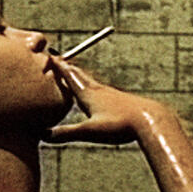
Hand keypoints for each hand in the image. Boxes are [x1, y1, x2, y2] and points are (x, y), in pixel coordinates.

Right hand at [43, 57, 173, 144]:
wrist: (150, 120)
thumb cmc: (119, 124)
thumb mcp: (90, 132)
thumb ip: (66, 133)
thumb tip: (43, 136)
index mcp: (88, 94)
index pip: (69, 75)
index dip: (58, 66)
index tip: (49, 55)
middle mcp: (98, 90)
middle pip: (79, 75)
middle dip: (66, 67)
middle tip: (57, 59)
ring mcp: (110, 94)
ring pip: (90, 81)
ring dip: (79, 76)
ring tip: (73, 73)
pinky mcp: (119, 100)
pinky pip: (100, 90)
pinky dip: (91, 87)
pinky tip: (96, 94)